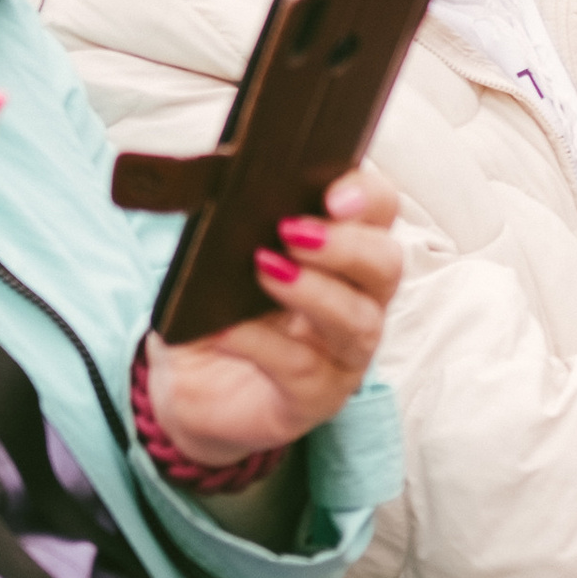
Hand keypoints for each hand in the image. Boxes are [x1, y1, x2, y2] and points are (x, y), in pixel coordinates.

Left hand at [145, 170, 402, 471]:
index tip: (333, 193)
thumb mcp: (213, 254)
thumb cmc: (215, 311)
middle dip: (346, 244)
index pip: (379, 211)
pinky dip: (263, 343)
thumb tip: (225, 181)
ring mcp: (343, 353)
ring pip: (359, 319)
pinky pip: (303, 368)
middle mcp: (358, 300)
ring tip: (265, 270)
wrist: (191, 386)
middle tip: (292, 232)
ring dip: (314, 290)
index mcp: (342, 251)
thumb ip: (228, 217)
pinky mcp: (316, 397)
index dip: (368, 196)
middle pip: (385, 265)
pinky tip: (227, 329)